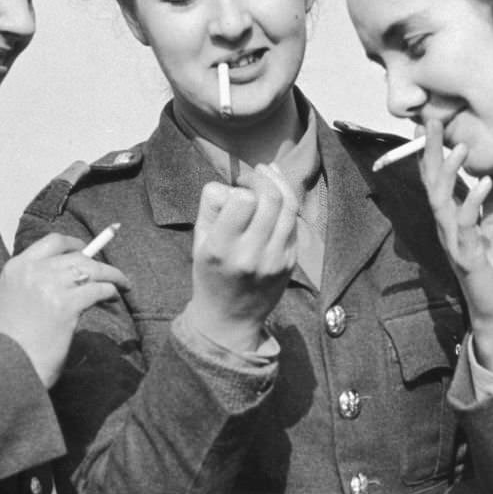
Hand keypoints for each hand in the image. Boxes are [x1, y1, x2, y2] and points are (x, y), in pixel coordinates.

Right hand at [0, 232, 130, 387]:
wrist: (9, 365)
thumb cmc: (15, 340)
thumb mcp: (17, 298)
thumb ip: (39, 281)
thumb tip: (77, 273)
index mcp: (16, 267)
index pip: (52, 242)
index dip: (74, 244)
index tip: (87, 250)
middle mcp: (32, 270)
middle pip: (77, 256)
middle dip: (98, 263)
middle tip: (111, 274)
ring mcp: (49, 285)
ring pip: (92, 269)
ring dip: (112, 275)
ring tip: (122, 285)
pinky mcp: (66, 304)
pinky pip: (99, 289)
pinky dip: (111, 291)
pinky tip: (113, 298)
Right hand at [185, 163, 297, 352]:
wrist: (230, 319)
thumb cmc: (210, 274)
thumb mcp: (199, 241)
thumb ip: (210, 207)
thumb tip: (232, 183)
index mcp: (222, 248)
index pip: (244, 201)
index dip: (244, 186)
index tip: (238, 184)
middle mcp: (251, 254)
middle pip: (272, 199)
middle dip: (265, 179)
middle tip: (256, 174)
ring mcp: (275, 260)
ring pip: (289, 208)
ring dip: (280, 185)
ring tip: (269, 175)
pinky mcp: (290, 262)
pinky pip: (294, 223)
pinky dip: (287, 205)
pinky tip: (278, 196)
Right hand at [419, 118, 492, 371]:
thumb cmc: (491, 271)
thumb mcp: (492, 229)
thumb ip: (487, 205)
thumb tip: (486, 178)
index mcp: (450, 218)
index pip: (436, 179)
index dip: (433, 152)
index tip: (433, 122)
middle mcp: (446, 226)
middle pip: (431, 182)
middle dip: (431, 152)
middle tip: (432, 121)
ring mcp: (453, 241)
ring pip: (442, 201)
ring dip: (449, 173)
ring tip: (459, 146)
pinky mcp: (467, 257)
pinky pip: (467, 225)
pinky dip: (473, 202)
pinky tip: (483, 183)